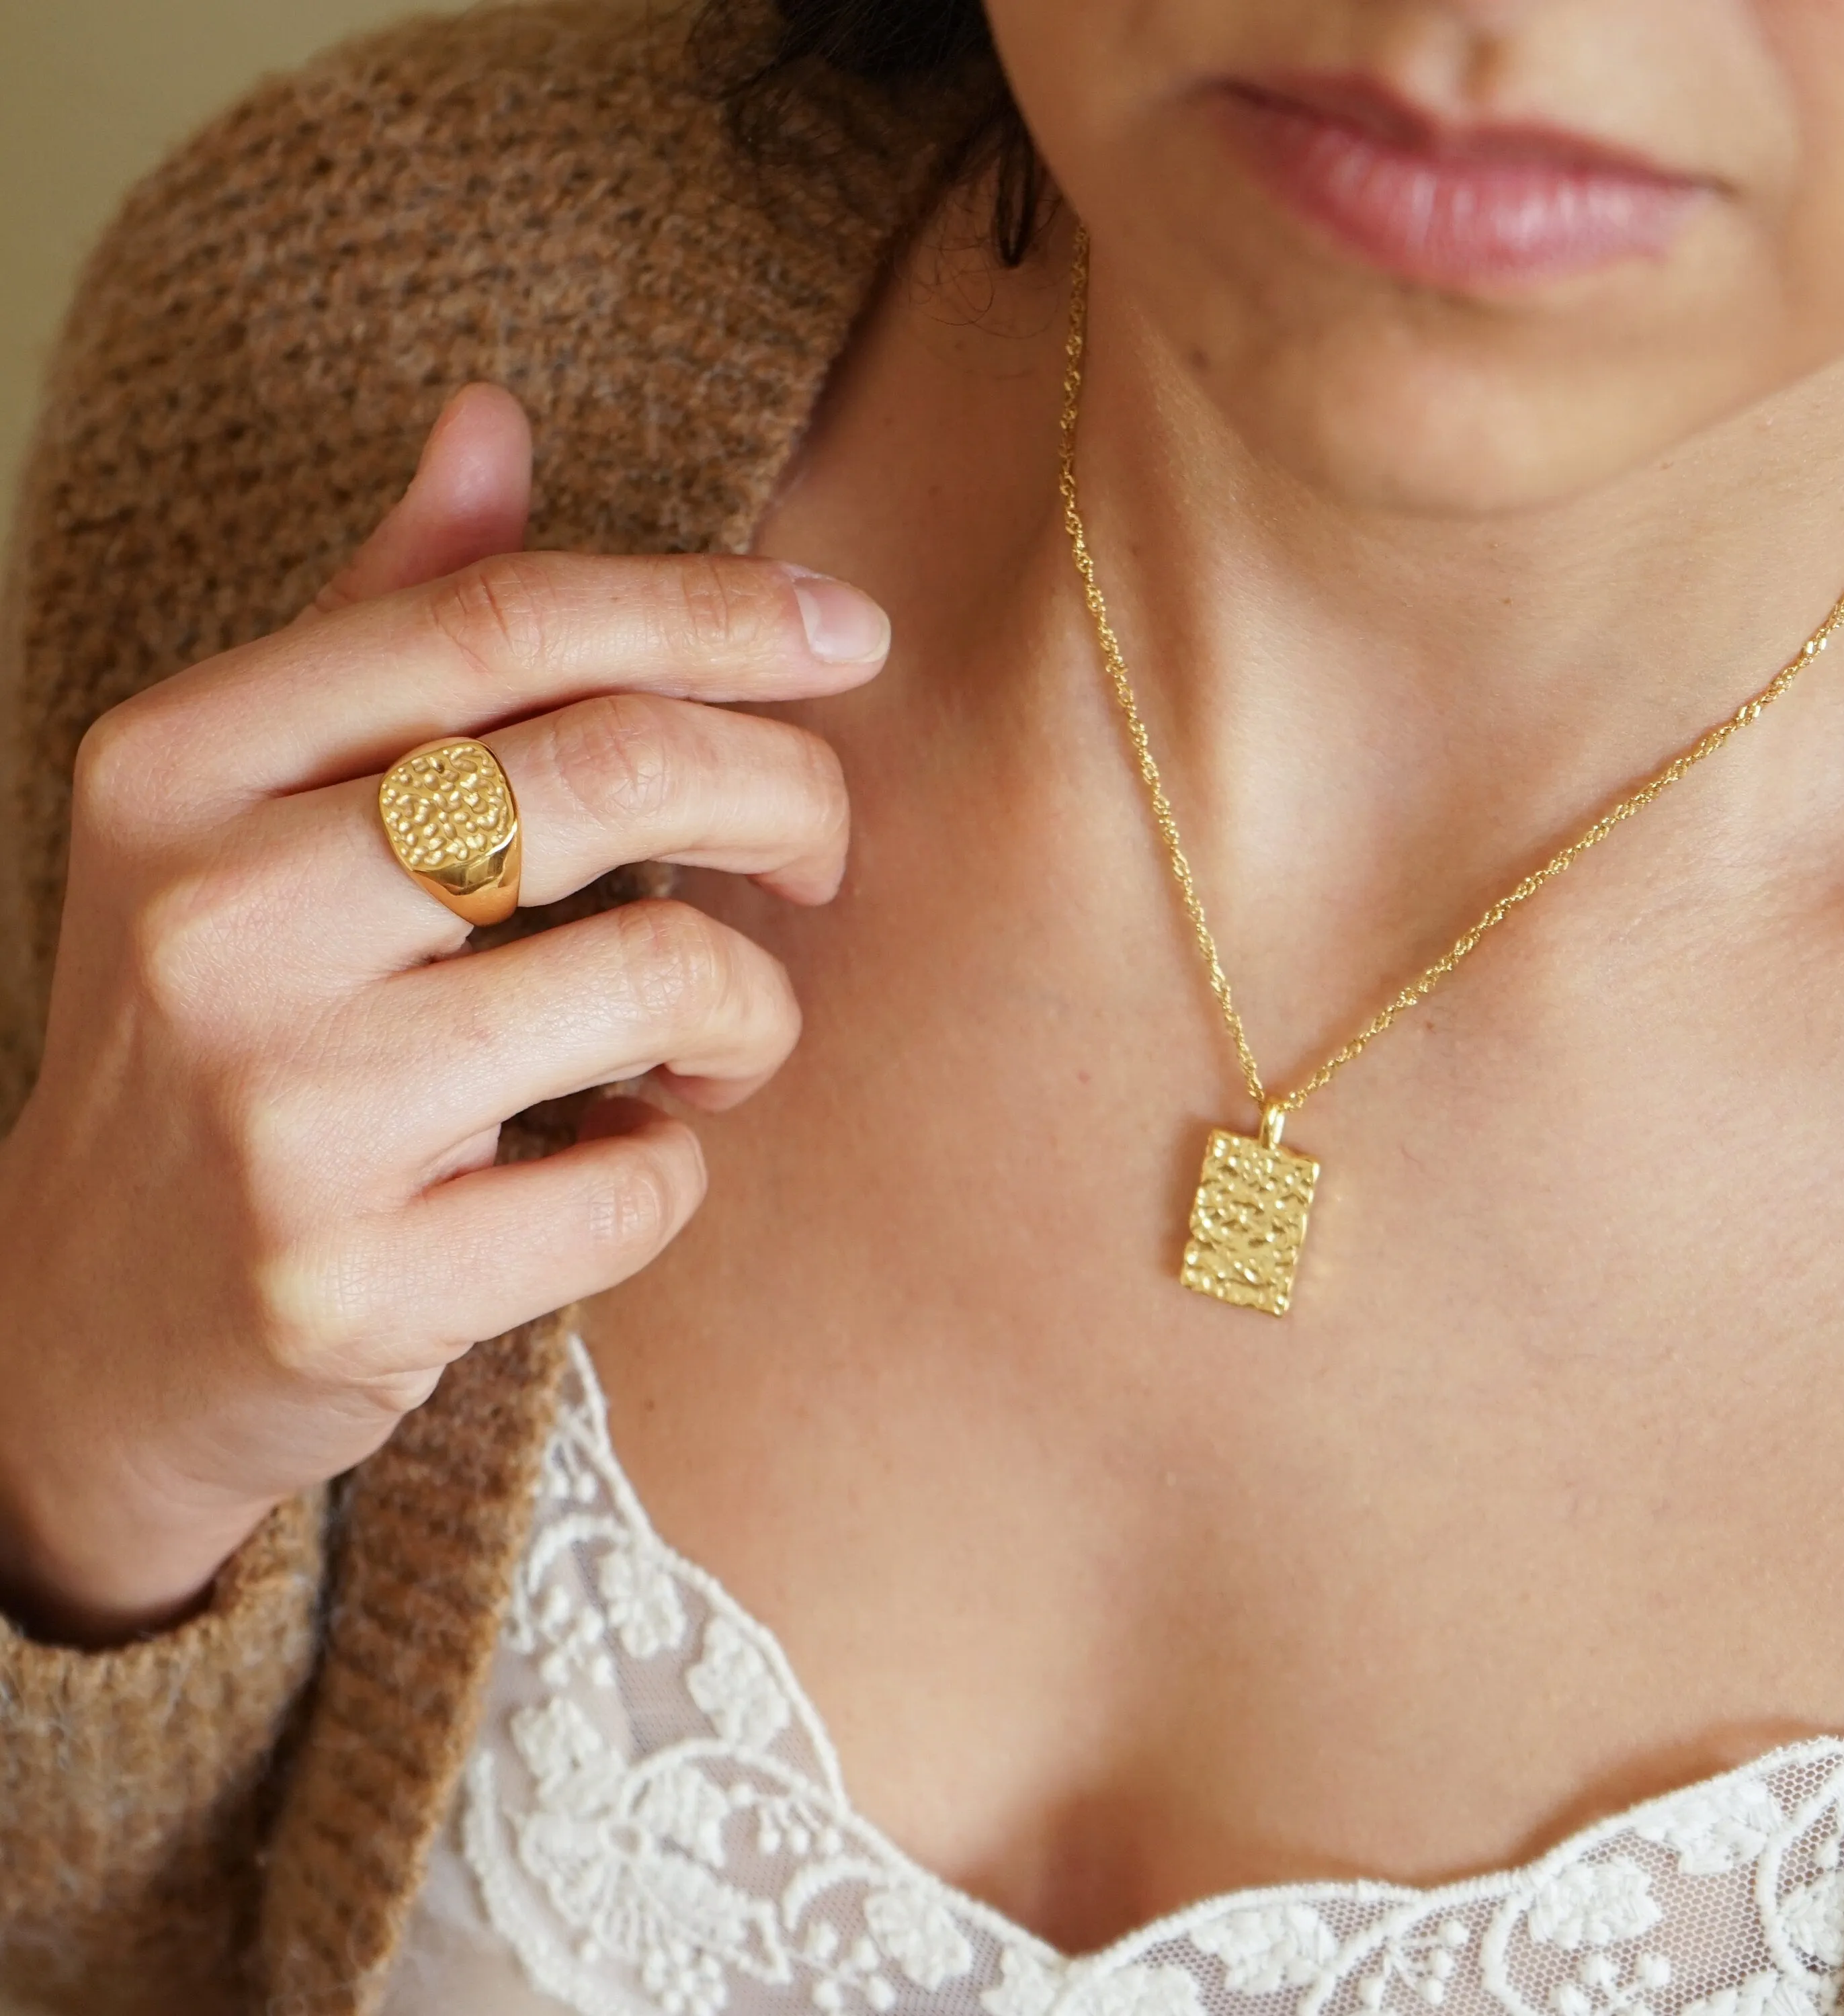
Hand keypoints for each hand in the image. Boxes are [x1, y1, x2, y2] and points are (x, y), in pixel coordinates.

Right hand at [0, 386, 888, 1641]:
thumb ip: (384, 625)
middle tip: (823, 856)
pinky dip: (679, 1161)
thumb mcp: (250, 813)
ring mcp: (274, 1113)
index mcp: (181, 763)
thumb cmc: (222, 1034)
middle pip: (615, 768)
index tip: (855, 633)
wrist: (86, 1325)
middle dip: (788, 796)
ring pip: (663, 976)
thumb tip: (493, 420)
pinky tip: (615, 1158)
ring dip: (753, 1008)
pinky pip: (642, 1185)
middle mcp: (210, 917)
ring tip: (717, 1040)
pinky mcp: (348, 1285)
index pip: (508, 622)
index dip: (720, 610)